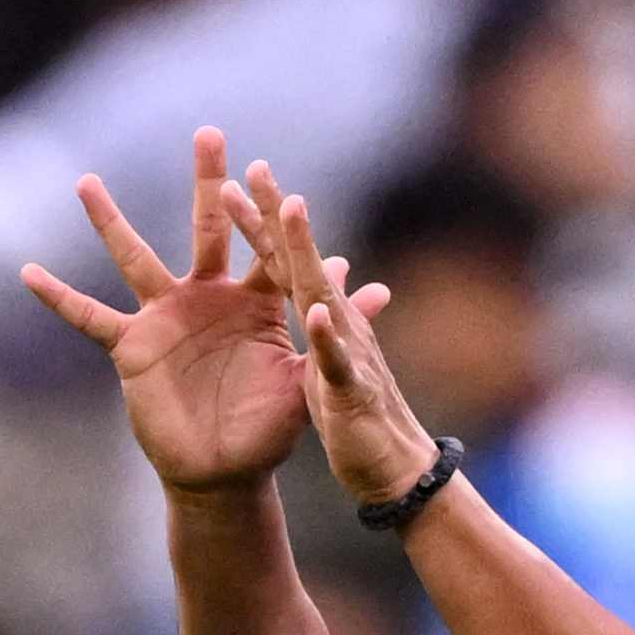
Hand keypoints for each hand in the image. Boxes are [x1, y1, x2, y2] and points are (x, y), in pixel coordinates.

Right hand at [21, 127, 319, 492]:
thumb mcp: (308, 377)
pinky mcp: (133, 346)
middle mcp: (207, 297)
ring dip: (109, 221)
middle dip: (209, 181)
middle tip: (211, 131)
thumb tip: (381, 288)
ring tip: (85, 182)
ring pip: (134, 258)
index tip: (268, 166)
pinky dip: (59, 298)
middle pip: (207, 228)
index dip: (267, 212)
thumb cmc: (267, 428)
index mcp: (253, 302)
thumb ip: (336, 328)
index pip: (263, 247)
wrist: (226, 472)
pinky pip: (89, 318)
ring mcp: (166, 316)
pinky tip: (26, 272)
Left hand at [225, 163, 455, 512]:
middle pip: (298, 260)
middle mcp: (333, 321)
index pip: (285, 260)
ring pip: (320, 292)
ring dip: (307, 251)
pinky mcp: (348, 388)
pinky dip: (328, 335)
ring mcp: (345, 349)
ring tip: (293, 210)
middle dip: (277, 214)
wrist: (393, 467)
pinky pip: (336, 359)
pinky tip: (318, 311)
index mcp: (318, 316)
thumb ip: (328, 315)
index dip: (265, 220)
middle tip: (255, 167)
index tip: (241, 177)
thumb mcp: (335, 356)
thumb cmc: (360, 413)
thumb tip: (334, 272)